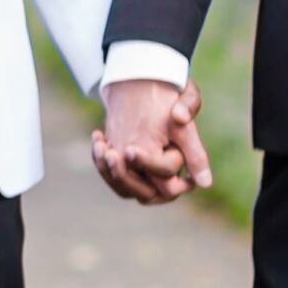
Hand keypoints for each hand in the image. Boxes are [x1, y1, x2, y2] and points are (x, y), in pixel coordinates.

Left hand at [93, 77, 210, 204]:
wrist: (150, 93)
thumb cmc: (170, 96)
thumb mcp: (185, 96)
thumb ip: (189, 106)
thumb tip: (182, 117)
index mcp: (183, 160)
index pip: (167, 175)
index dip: (149, 164)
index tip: (130, 150)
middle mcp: (167, 177)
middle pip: (147, 194)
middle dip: (126, 176)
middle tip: (112, 154)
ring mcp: (146, 178)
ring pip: (126, 191)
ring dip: (111, 173)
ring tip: (102, 147)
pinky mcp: (129, 174)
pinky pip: (114, 180)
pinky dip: (102, 165)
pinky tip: (98, 139)